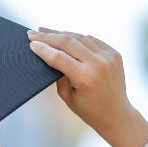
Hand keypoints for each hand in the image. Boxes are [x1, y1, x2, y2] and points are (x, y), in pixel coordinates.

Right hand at [27, 27, 147, 146]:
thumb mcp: (67, 96)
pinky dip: (77, 37)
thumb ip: (58, 75)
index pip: (58, 57)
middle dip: (48, 36)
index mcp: (85, 78)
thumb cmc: (90, 110)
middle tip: (33, 33)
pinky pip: (92, 40)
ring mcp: (109, 57)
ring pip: (80, 37)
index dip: (43, 49)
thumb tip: (49, 55)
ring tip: (46, 32)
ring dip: (61, 33)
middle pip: (68, 42)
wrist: (117, 114)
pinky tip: (66, 37)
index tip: (31, 43)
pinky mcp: (114, 53)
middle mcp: (99, 64)